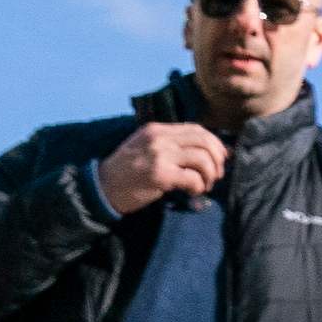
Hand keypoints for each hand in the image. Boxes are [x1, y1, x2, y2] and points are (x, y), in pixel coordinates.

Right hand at [99, 121, 228, 215]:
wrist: (101, 187)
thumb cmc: (126, 172)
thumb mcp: (145, 148)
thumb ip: (171, 146)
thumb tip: (207, 151)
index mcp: (157, 130)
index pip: (196, 129)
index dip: (215, 143)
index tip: (221, 158)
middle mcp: (159, 138)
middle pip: (204, 141)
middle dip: (218, 160)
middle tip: (216, 175)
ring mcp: (159, 155)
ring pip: (203, 159)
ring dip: (210, 175)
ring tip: (205, 185)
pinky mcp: (159, 174)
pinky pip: (193, 177)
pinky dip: (199, 186)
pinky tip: (193, 192)